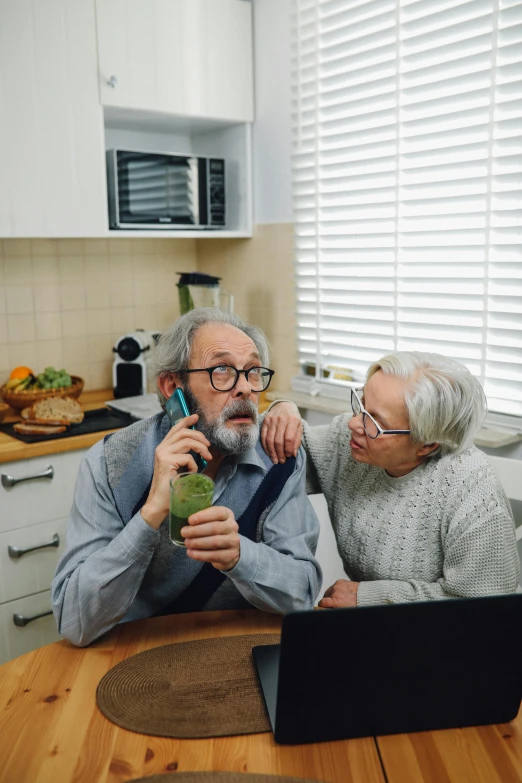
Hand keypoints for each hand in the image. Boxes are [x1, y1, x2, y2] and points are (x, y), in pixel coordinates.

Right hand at [141, 414, 212, 528]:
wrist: (159, 503)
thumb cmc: (171, 487)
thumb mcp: (179, 467)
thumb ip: (186, 456)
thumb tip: (202, 447)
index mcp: (163, 447)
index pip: (175, 429)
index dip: (186, 421)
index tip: (196, 417)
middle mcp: (161, 448)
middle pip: (184, 432)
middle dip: (200, 436)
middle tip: (208, 446)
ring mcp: (162, 454)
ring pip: (188, 441)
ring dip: (201, 449)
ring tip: (207, 458)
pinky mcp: (166, 462)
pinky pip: (188, 457)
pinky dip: (194, 465)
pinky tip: (192, 473)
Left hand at [182, 505, 239, 570]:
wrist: (228, 549)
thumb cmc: (214, 531)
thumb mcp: (210, 520)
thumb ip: (199, 517)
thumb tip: (178, 512)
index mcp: (227, 514)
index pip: (217, 512)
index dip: (203, 516)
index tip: (189, 520)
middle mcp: (232, 526)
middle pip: (214, 528)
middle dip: (196, 531)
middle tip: (184, 532)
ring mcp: (233, 541)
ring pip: (214, 542)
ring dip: (197, 543)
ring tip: (187, 543)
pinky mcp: (230, 555)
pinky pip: (214, 555)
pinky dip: (200, 555)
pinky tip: (190, 553)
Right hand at [261, 402, 302, 463]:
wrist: (284, 405)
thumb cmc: (293, 418)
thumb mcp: (299, 427)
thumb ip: (297, 440)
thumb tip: (292, 454)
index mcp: (293, 420)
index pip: (289, 438)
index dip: (288, 449)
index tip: (289, 456)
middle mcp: (281, 420)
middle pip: (278, 440)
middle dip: (280, 453)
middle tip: (281, 461)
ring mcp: (271, 420)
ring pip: (270, 440)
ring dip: (272, 452)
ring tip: (275, 460)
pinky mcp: (265, 421)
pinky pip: (263, 436)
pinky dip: (265, 446)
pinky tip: (269, 453)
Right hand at [318, 579, 358, 607]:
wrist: (365, 596)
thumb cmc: (356, 605)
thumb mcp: (343, 610)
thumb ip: (333, 609)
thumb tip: (327, 609)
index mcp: (336, 601)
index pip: (322, 603)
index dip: (322, 606)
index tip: (323, 608)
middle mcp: (335, 592)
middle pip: (325, 597)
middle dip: (328, 600)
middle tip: (335, 604)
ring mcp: (337, 586)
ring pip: (329, 591)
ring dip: (332, 595)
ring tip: (340, 598)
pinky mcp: (340, 581)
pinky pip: (334, 586)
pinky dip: (336, 590)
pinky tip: (342, 593)